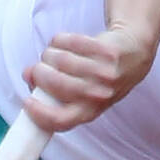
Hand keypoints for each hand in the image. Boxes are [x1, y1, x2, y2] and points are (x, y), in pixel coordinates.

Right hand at [21, 24, 153, 131]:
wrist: (132, 55)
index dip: (39, 113)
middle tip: (38, 68)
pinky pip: (71, 41)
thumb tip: (28, 74)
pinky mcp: (108, 51)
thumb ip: (49, 89)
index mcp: (89, 112)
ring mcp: (106, 74)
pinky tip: (65, 42)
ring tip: (53, 54)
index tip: (27, 101)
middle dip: (40, 73)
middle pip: (56, 84)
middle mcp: (99, 96)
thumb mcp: (77, 92)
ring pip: (61, 60)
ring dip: (50, 54)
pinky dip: (62, 39)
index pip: (61, 120)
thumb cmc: (96, 77)